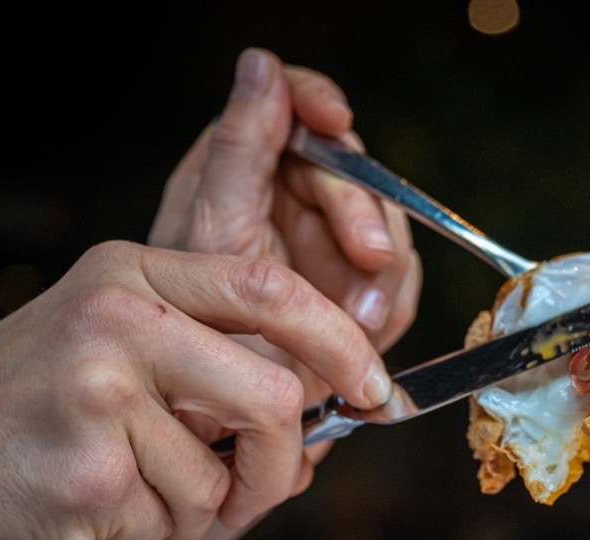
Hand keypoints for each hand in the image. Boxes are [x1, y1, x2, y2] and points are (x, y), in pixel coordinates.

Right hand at [0, 240, 390, 539]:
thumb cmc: (27, 407)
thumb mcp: (108, 341)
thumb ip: (205, 355)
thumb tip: (317, 407)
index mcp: (133, 273)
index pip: (270, 287)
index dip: (339, 342)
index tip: (372, 388)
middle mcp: (118, 320)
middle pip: (270, 396)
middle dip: (278, 463)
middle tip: (260, 492)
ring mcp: (99, 394)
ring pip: (218, 481)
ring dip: (188, 510)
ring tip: (124, 489)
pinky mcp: (88, 474)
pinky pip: (169, 525)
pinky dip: (144, 536)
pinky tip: (89, 511)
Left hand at [149, 47, 420, 360]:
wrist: (219, 422)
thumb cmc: (190, 331)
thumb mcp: (212, 235)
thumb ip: (239, 151)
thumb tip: (261, 66)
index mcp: (245, 170)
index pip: (292, 106)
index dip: (317, 102)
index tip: (335, 120)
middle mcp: (290, 200)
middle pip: (352, 172)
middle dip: (365, 216)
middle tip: (370, 257)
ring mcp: (330, 245)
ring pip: (388, 228)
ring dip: (383, 276)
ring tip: (360, 321)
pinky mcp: (360, 290)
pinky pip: (399, 283)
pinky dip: (390, 308)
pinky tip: (366, 336)